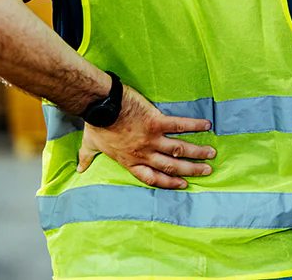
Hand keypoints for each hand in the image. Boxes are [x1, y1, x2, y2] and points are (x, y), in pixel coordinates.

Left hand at [76, 84, 215, 188]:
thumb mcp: (90, 144)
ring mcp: (152, 138)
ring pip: (179, 149)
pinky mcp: (157, 121)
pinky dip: (194, 126)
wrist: (101, 106)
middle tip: (206, 171)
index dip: (169, 182)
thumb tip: (80, 169)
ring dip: (196, 153)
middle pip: (171, 166)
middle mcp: (144, 153)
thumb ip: (87, 157)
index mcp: (130, 160)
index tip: (183, 184)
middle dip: (190, 170)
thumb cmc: (96, 124)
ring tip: (211, 154)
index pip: (153, 177)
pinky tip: (207, 126)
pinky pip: (179, 125)